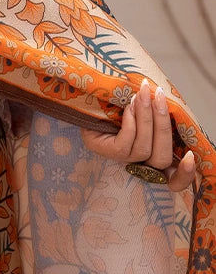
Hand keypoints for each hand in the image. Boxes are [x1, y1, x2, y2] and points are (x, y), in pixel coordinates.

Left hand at [80, 78, 195, 191]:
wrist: (82, 97)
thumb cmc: (116, 104)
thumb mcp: (139, 110)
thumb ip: (155, 115)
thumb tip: (168, 102)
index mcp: (150, 156)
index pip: (173, 179)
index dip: (185, 174)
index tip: (192, 155)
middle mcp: (137, 163)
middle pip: (161, 158)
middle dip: (163, 124)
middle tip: (159, 95)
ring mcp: (120, 160)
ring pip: (144, 149)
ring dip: (146, 118)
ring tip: (141, 94)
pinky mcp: (105, 152)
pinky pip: (125, 145)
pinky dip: (130, 124)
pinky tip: (127, 107)